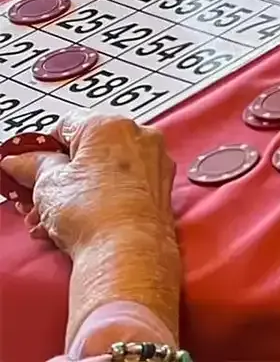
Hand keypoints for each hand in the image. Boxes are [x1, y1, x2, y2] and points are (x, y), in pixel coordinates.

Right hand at [1, 113, 174, 256]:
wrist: (127, 251)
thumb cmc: (95, 214)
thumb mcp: (48, 185)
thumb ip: (33, 166)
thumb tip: (22, 160)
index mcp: (112, 126)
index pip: (68, 125)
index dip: (42, 147)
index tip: (28, 166)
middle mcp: (140, 137)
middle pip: (87, 152)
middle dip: (57, 177)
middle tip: (36, 197)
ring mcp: (154, 163)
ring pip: (103, 173)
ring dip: (73, 194)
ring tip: (49, 220)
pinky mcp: (160, 189)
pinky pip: (121, 188)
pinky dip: (98, 202)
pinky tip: (74, 226)